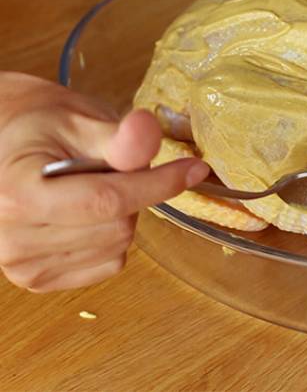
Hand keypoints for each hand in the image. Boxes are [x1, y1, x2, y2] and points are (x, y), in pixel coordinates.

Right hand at [0, 72, 208, 291]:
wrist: (4, 148)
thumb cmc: (38, 128)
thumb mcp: (77, 120)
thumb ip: (117, 136)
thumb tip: (149, 131)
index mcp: (18, 195)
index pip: (107, 200)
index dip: (158, 184)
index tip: (193, 168)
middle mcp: (12, 239)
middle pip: (117, 227)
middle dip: (134, 194)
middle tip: (112, 168)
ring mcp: (24, 266)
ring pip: (117, 246)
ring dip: (123, 215)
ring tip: (90, 187)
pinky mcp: (39, 280)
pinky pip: (108, 263)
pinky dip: (112, 237)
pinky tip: (86, 214)